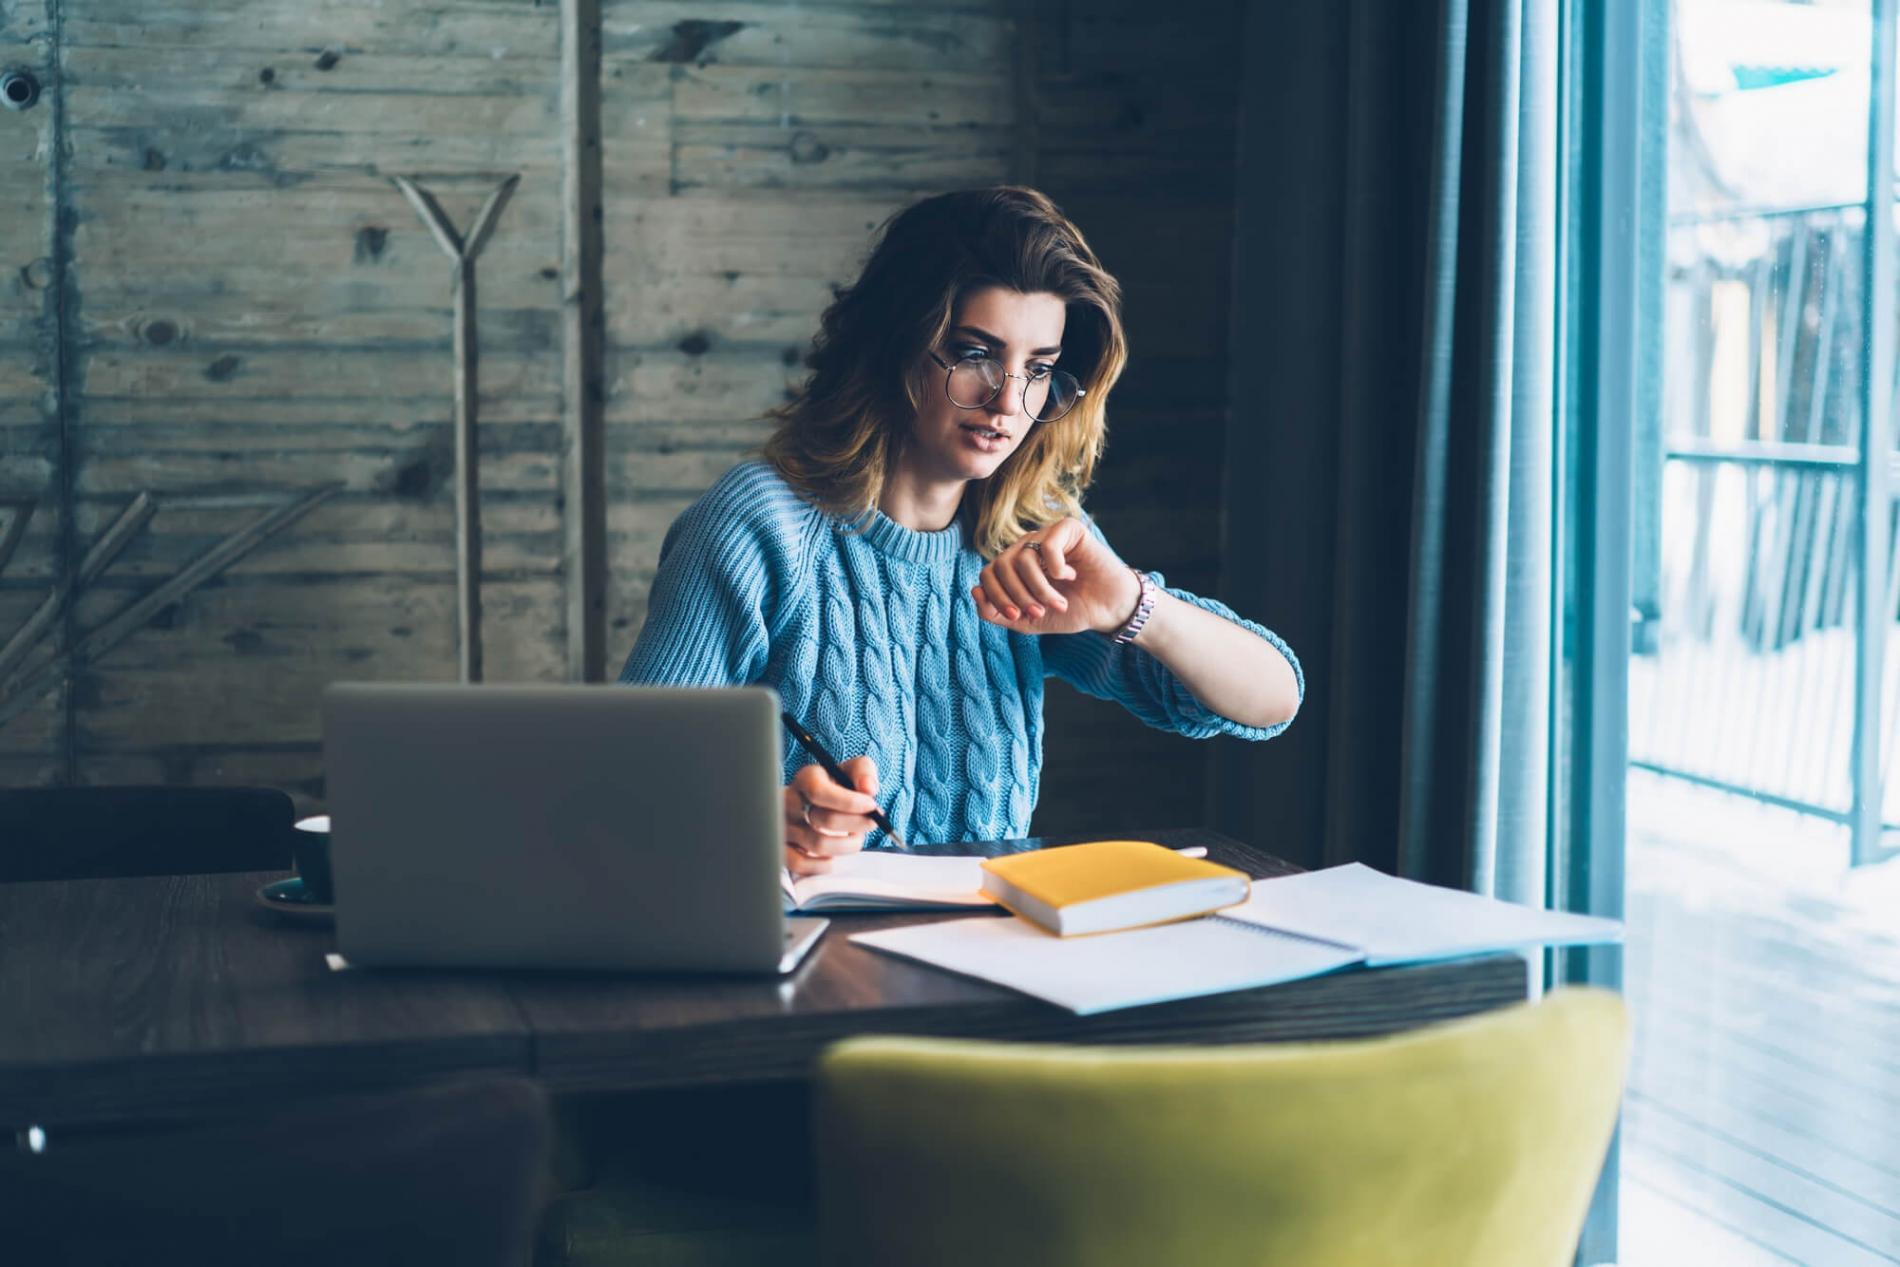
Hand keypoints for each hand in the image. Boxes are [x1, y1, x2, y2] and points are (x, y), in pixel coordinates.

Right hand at [782, 757, 879, 876]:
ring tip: (855, 838)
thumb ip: (864, 771)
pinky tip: (833, 855)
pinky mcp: (781, 850)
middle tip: (870, 823)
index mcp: (806, 778)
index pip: (819, 791)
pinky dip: (824, 864)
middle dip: (856, 824)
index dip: (849, 802)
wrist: (818, 807)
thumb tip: (868, 789)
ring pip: (817, 844)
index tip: (871, 806)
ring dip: (847, 845)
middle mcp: (788, 801)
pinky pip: (801, 864)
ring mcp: (782, 826)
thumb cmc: (838, 789)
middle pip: (823, 819)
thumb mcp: (852, 772)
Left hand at [970, 516, 1141, 636]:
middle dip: (1018, 595)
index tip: (1016, 617)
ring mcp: (1046, 535)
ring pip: (1023, 558)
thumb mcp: (1028, 620)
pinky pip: (1047, 545)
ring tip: (1059, 603)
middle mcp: (1026, 547)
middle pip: (1001, 565)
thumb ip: (997, 613)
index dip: (996, 597)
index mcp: (1014, 567)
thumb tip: (974, 591)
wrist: (1107, 609)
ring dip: (1040, 588)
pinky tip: (1070, 576)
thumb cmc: (1070, 611)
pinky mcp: (1067, 528)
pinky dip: (1056, 568)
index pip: (988, 574)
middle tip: (1039, 612)